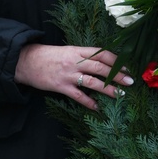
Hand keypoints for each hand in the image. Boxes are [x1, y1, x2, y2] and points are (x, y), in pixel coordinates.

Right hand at [14, 44, 133, 110]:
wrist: (26, 61)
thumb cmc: (50, 56)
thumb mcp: (69, 51)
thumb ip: (85, 56)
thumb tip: (104, 63)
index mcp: (78, 50)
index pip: (102, 53)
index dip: (116, 60)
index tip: (128, 67)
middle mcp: (75, 61)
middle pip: (100, 67)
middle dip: (117, 75)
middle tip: (130, 81)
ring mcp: (68, 74)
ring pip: (92, 82)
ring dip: (108, 89)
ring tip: (120, 94)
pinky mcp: (60, 86)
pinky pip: (77, 96)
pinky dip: (88, 102)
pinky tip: (97, 108)